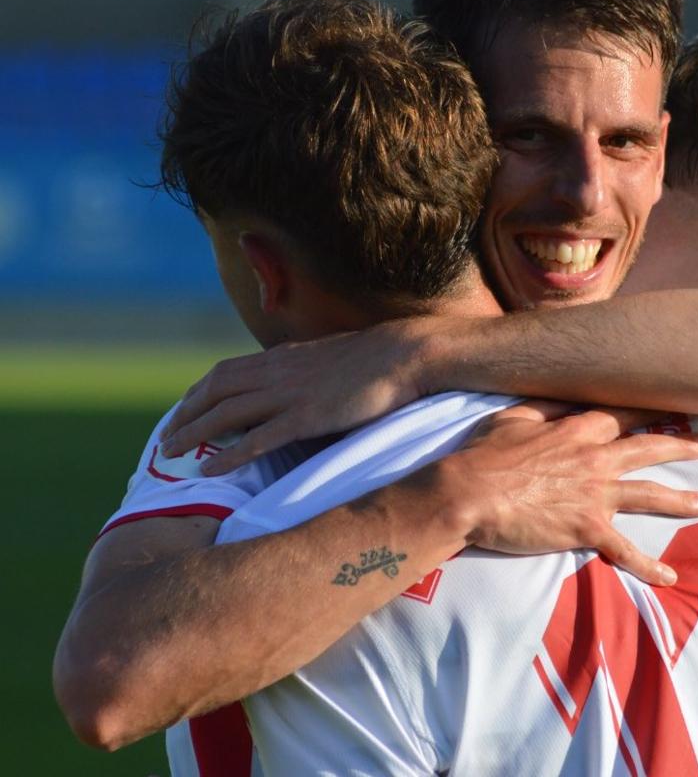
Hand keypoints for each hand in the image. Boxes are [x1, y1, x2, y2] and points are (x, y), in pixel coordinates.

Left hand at [160, 319, 448, 473]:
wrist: (405, 355)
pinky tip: (210, 468)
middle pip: (215, 391)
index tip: (185, 409)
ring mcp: (290, 394)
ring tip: (170, 453)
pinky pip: (258, 438)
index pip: (226, 372)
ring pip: (226, 413)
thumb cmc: (380, 360)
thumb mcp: (333, 360)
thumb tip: (305, 386)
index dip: (200, 392)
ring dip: (193, 433)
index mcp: (284, 358)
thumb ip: (310, 373)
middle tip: (166, 438)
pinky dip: (229, 453)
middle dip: (185, 414)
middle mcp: (278, 373)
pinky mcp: (306, 416)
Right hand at [435, 401, 697, 585]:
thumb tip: (564, 391)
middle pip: (650, 446)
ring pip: (651, 493)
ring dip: (683, 499)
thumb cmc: (484, 455)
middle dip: (684, 445)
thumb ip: (545, 405)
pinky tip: (669, 576)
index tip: (674, 405)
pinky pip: (624, 549)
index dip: (651, 409)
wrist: (469, 493)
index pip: (624, 414)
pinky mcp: (587, 527)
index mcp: (578, 428)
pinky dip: (647, 564)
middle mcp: (596, 457)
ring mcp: (595, 492)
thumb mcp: (513, 417)